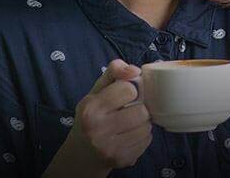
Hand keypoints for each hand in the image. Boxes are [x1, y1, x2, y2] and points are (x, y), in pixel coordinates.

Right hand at [44, 59, 151, 175]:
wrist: (82, 152)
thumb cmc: (92, 116)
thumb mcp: (96, 91)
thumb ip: (114, 72)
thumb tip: (134, 69)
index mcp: (91, 109)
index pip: (129, 89)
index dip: (129, 90)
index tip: (123, 95)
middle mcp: (98, 130)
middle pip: (142, 111)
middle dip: (138, 109)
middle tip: (128, 111)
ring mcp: (110, 148)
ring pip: (147, 127)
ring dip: (142, 123)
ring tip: (129, 123)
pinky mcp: (123, 159)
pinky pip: (147, 141)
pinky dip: (142, 137)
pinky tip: (129, 135)